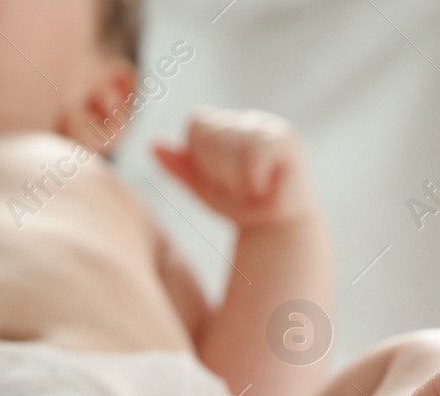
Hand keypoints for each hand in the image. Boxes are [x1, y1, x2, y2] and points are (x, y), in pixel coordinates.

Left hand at [155, 107, 319, 228]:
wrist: (278, 231)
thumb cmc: (242, 207)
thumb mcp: (204, 188)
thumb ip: (180, 167)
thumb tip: (153, 144)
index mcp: (228, 126)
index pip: (197, 124)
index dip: (201, 157)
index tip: (220, 179)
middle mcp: (249, 121)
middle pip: (209, 132)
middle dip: (217, 170)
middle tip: (238, 187)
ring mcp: (269, 128)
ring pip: (229, 144)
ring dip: (234, 178)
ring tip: (251, 189)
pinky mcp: (286, 141)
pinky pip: (253, 154)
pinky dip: (252, 180)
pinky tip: (264, 188)